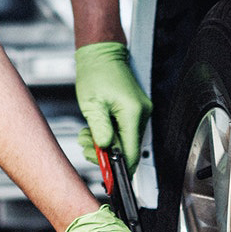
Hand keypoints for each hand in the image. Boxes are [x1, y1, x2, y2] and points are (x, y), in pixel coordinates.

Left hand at [74, 42, 152, 173]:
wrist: (101, 54)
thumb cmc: (96, 73)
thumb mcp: (92, 105)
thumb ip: (100, 130)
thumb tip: (106, 150)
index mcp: (133, 112)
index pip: (132, 151)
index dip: (121, 168)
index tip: (111, 177)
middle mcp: (142, 113)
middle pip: (129, 149)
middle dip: (107, 153)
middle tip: (88, 148)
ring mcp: (141, 112)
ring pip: (126, 141)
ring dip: (106, 144)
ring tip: (88, 135)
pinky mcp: (136, 111)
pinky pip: (125, 131)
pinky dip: (110, 135)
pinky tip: (97, 129)